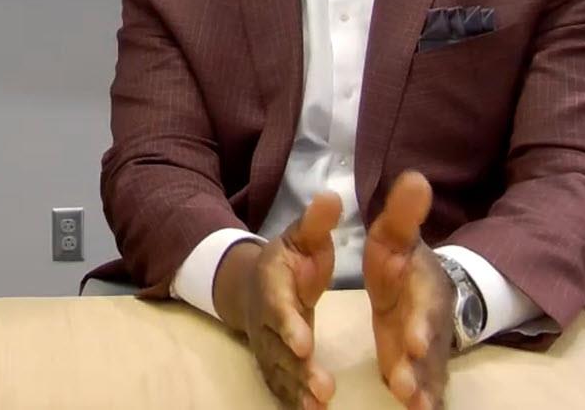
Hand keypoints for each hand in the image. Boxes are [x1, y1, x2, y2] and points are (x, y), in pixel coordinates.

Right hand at [216, 193, 341, 409]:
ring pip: (279, 371)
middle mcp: (265, 319)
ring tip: (320, 403)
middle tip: (321, 386)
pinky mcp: (274, 364)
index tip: (304, 342)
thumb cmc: (287, 261)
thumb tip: (331, 195)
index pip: (277, 306)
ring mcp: (267, 345)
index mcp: (272, 285)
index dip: (288, 324)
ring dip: (297, 389)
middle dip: (297, 368)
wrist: (253, 285)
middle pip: (277, 347)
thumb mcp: (300, 236)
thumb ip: (315, 223)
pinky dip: (293, 399)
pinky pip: (280, 385)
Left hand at [364, 171, 454, 409]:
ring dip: (421, 387)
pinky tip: (415, 409)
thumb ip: (403, 213)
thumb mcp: (395, 233)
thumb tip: (415, 176)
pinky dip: (421, 397)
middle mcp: (432, 320)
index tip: (412, 341)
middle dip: (420, 365)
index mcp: (426, 286)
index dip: (421, 324)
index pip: (427, 306)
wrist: (414, 282)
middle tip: (407, 386)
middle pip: (430, 346)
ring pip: (429, 370)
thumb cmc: (400, 257)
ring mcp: (428, 346)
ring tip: (412, 404)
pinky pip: (424, 384)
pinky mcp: (418, 366)